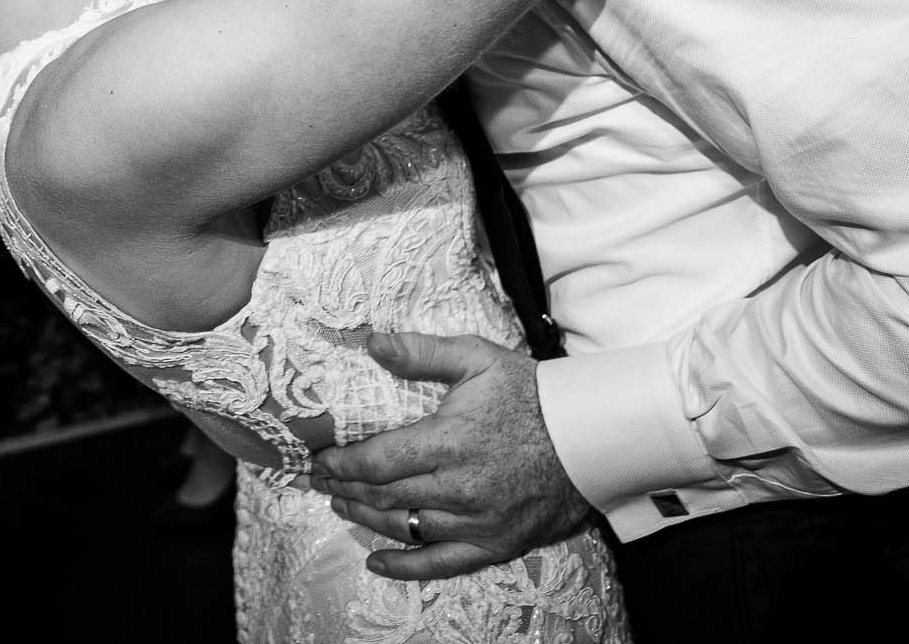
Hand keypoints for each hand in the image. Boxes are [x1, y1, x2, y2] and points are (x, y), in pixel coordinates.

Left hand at [304, 331, 592, 579]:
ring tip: (341, 506)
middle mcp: (457, 489)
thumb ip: (422, 353)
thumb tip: (372, 343)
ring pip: (405, 528)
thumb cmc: (531, 395)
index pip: (377, 462)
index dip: (342, 465)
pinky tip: (377, 561)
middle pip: (384, 496)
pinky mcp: (494, 545)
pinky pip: (440, 563)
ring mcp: (475, 522)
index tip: (319, 460)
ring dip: (366, 519)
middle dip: (345, 489)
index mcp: (447, 442)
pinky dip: (405, 566)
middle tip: (320, 482)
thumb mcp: (478, 359)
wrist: (589, 439)